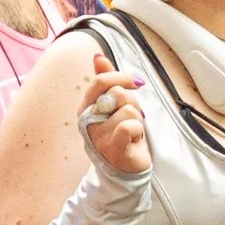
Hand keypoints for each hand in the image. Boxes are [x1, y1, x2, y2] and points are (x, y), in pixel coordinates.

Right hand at [77, 64, 150, 178]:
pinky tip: (133, 139)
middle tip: (131, 117)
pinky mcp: (112, 149)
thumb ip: (105, 80)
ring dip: (138, 119)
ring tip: (132, 131)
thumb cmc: (119, 133)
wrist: (124, 168)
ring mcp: (98, 136)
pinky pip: (129, 125)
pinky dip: (138, 130)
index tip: (136, 83)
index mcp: (86, 108)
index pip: (100, 81)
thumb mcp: (113, 105)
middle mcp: (87, 122)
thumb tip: (97, 56)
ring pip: (129, 109)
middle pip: (117, 93)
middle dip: (133, 102)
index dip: (121, 77)